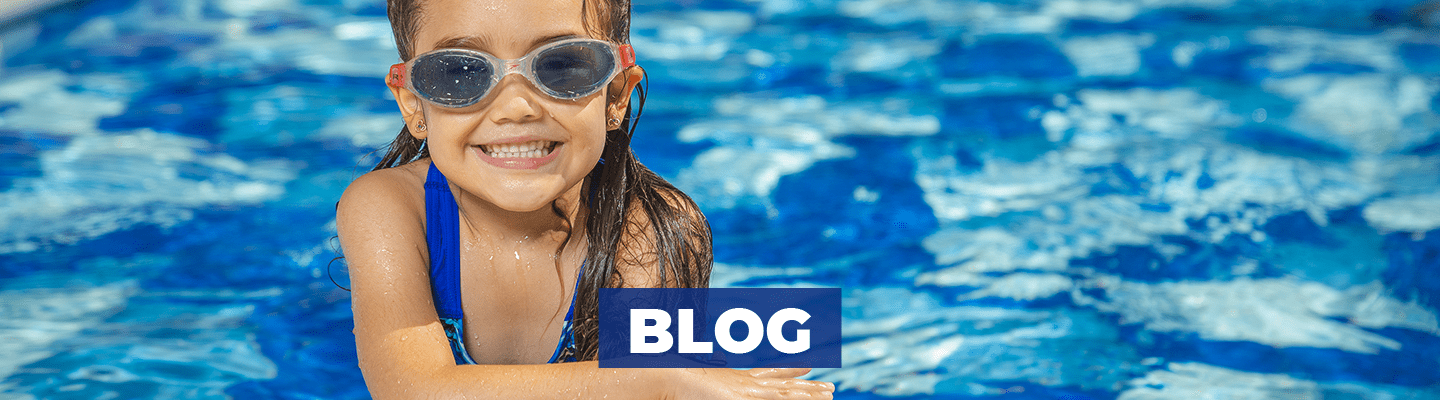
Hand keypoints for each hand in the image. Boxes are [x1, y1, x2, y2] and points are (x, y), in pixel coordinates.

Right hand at [665, 367, 833, 398]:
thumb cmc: (671, 382)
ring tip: (831, 393)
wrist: (664, 374)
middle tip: (829, 386)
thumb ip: (704, 381)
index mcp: (733, 380)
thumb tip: (708, 375)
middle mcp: (744, 382)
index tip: (805, 367)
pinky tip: (819, 399)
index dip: (787, 371)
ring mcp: (746, 389)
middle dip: (806, 386)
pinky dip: (800, 398)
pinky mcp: (746, 396)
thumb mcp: (694, 384)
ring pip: (787, 392)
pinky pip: (781, 398)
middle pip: (783, 382)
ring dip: (811, 394)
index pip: (767, 374)